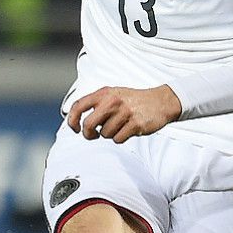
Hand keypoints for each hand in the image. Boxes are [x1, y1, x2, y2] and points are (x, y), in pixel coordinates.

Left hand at [67, 85, 182, 142]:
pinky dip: (121, 138)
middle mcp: (113, 101)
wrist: (160, 101)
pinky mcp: (135, 124)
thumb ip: (97, 103)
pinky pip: (118, 139)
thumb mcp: (114, 94)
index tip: (75, 128)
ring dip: (110, 134)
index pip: (79, 106)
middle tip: (93, 135)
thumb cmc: (134, 100)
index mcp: (104, 93)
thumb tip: (78, 120)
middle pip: (88, 124)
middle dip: (88, 134)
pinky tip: (127, 130)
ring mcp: (124, 113)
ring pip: (104, 134)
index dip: (72, 119)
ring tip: (120, 126)